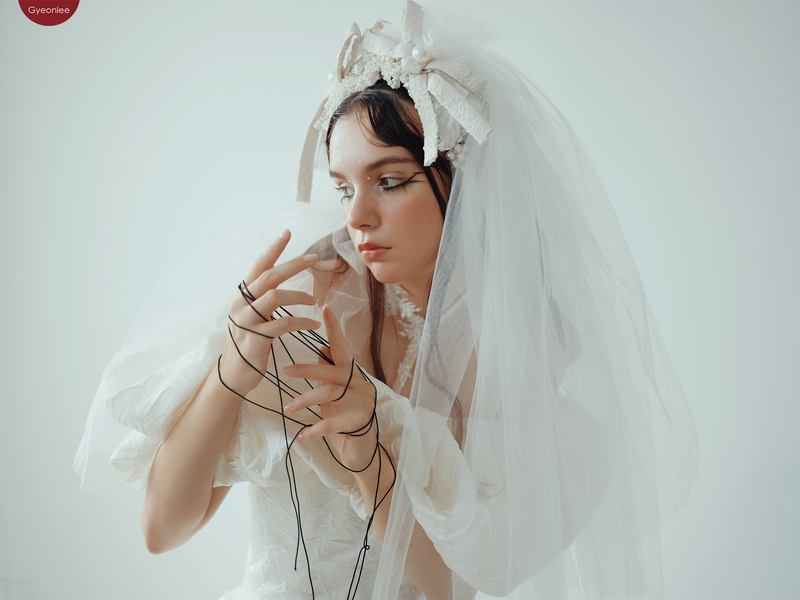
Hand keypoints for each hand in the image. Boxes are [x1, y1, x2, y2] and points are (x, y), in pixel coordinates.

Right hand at [219, 229, 321, 395]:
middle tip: (314, 258)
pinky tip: (314, 324)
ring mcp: (246, 321)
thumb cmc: (248, 343)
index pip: (258, 266)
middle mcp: (240, 305)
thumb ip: (261, 299)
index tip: (288, 232)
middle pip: (269, 277)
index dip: (273, 248)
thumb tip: (277, 279)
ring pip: (275, 297)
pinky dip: (302, 322)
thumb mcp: (252, 316)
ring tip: (315, 300)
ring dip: (299, 296)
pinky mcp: (255, 339)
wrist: (235, 374)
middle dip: (293, 265)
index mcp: (241, 296)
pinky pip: (282, 324)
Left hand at [282, 305, 378, 471]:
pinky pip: (332, 424)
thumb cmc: (346, 417)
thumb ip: (330, 372)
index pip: (343, 348)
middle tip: (287, 370)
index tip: (326, 307)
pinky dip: (314, 430)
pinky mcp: (357, 423)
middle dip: (309, 369)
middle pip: (334, 371)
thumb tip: (320, 348)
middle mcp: (361, 385)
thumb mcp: (335, 393)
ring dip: (307, 399)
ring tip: (288, 407)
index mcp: (353, 375)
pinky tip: (300, 436)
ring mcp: (362, 404)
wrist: (362, 449)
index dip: (335, 329)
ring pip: (332, 395)